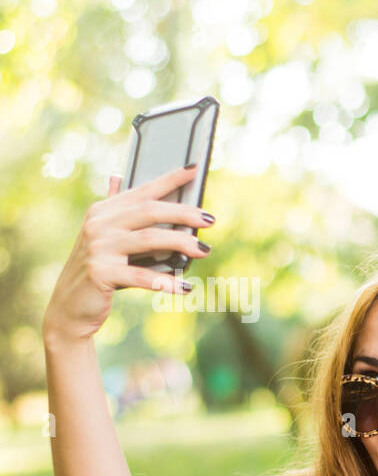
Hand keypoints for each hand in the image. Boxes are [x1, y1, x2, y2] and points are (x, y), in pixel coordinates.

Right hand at [42, 164, 214, 345]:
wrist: (70, 306)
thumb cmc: (97, 270)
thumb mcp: (103, 236)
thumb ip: (115, 210)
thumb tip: (118, 177)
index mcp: (103, 211)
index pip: (142, 191)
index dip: (169, 179)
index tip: (194, 169)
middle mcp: (99, 225)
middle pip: (148, 211)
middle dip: (183, 213)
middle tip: (210, 219)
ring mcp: (98, 248)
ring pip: (148, 239)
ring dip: (181, 243)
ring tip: (205, 250)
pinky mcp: (100, 273)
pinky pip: (141, 276)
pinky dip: (166, 282)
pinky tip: (186, 286)